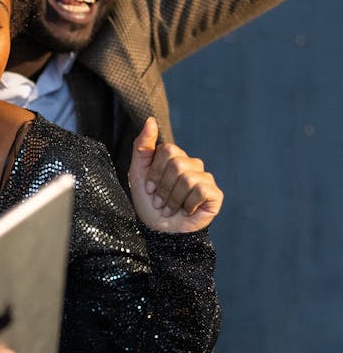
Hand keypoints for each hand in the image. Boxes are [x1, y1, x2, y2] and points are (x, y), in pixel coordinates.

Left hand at [128, 118, 223, 233]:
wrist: (159, 232)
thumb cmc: (148, 204)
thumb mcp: (138, 173)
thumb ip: (142, 146)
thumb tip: (151, 120)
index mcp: (175, 158)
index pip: (167, 150)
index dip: (155, 171)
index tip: (150, 188)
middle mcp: (192, 165)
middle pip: (177, 163)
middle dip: (163, 187)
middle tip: (159, 202)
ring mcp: (204, 178)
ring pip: (188, 178)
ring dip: (173, 199)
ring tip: (170, 209)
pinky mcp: (215, 194)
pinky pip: (201, 190)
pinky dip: (188, 205)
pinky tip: (186, 211)